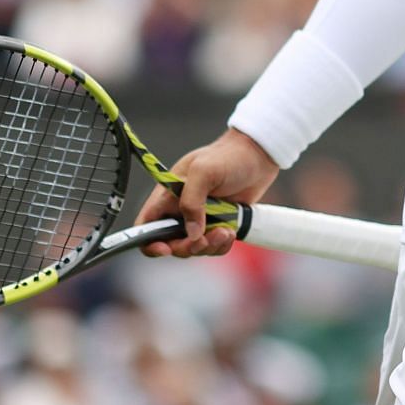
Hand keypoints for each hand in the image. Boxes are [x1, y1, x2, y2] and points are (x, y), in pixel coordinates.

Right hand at [134, 128, 279, 257]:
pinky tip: (231, 232)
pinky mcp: (217, 225)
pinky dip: (221, 245)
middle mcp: (179, 210)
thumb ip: (191, 201)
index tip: (165, 249)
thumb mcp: (204, 171)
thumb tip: (191, 233)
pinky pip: (213, 247)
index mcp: (168, 196)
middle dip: (187, 247)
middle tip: (204, 240)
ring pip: (193, 247)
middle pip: (170, 243)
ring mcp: (199, 219)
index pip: (145, 225)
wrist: (259, 155)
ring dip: (208, 246)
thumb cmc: (228, 156)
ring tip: (225, 231)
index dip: (148, 242)